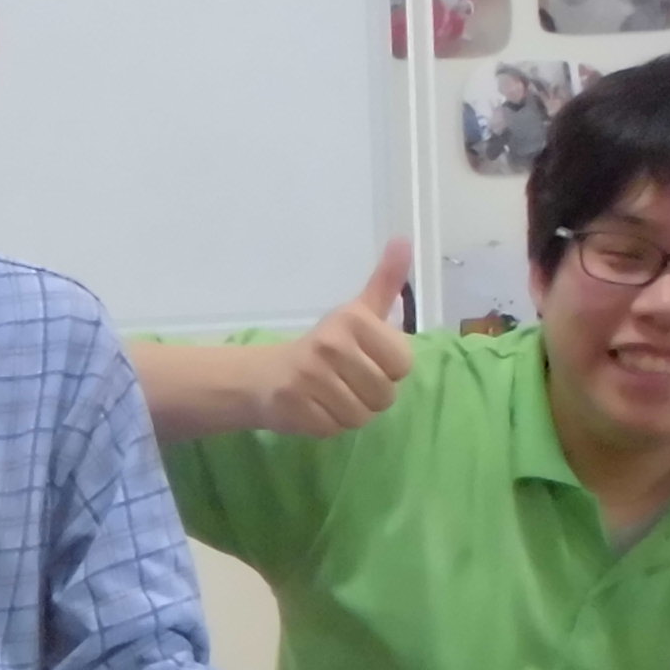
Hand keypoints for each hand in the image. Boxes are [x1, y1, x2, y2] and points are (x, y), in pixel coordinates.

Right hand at [251, 239, 418, 435]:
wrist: (264, 376)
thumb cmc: (323, 346)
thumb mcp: (358, 312)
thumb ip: (385, 283)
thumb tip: (405, 240)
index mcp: (353, 320)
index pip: (402, 364)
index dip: (389, 370)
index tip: (367, 360)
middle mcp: (331, 344)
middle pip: (385, 394)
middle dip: (371, 395)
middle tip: (348, 383)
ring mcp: (310, 376)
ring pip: (362, 415)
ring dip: (351, 413)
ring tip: (332, 396)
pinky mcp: (295, 405)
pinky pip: (335, 428)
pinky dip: (329, 424)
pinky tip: (315, 408)